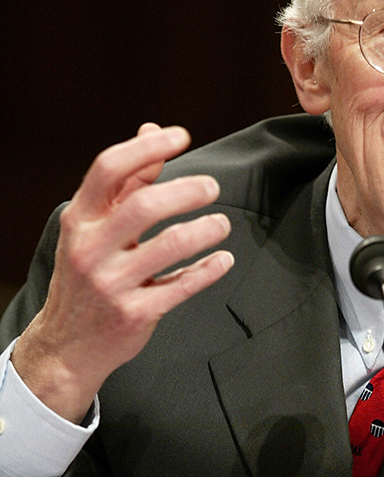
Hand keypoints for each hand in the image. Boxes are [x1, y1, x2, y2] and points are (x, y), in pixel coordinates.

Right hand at [11, 123, 233, 422]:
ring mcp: (111, 284)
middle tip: (212, 188)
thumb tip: (152, 131)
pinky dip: (208, 270)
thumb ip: (127, 182)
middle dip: (187, 191)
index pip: (109, 169)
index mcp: (80, 220)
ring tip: (222, 224)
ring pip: (169, 246)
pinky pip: (181, 287)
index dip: (148, 148)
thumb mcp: (94, 227)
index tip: (182, 136)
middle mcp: (90, 249)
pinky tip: (223, 260)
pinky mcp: (134, 315)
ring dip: (205, 230)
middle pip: (145, 206)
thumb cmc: (87, 274)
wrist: (66, 345)